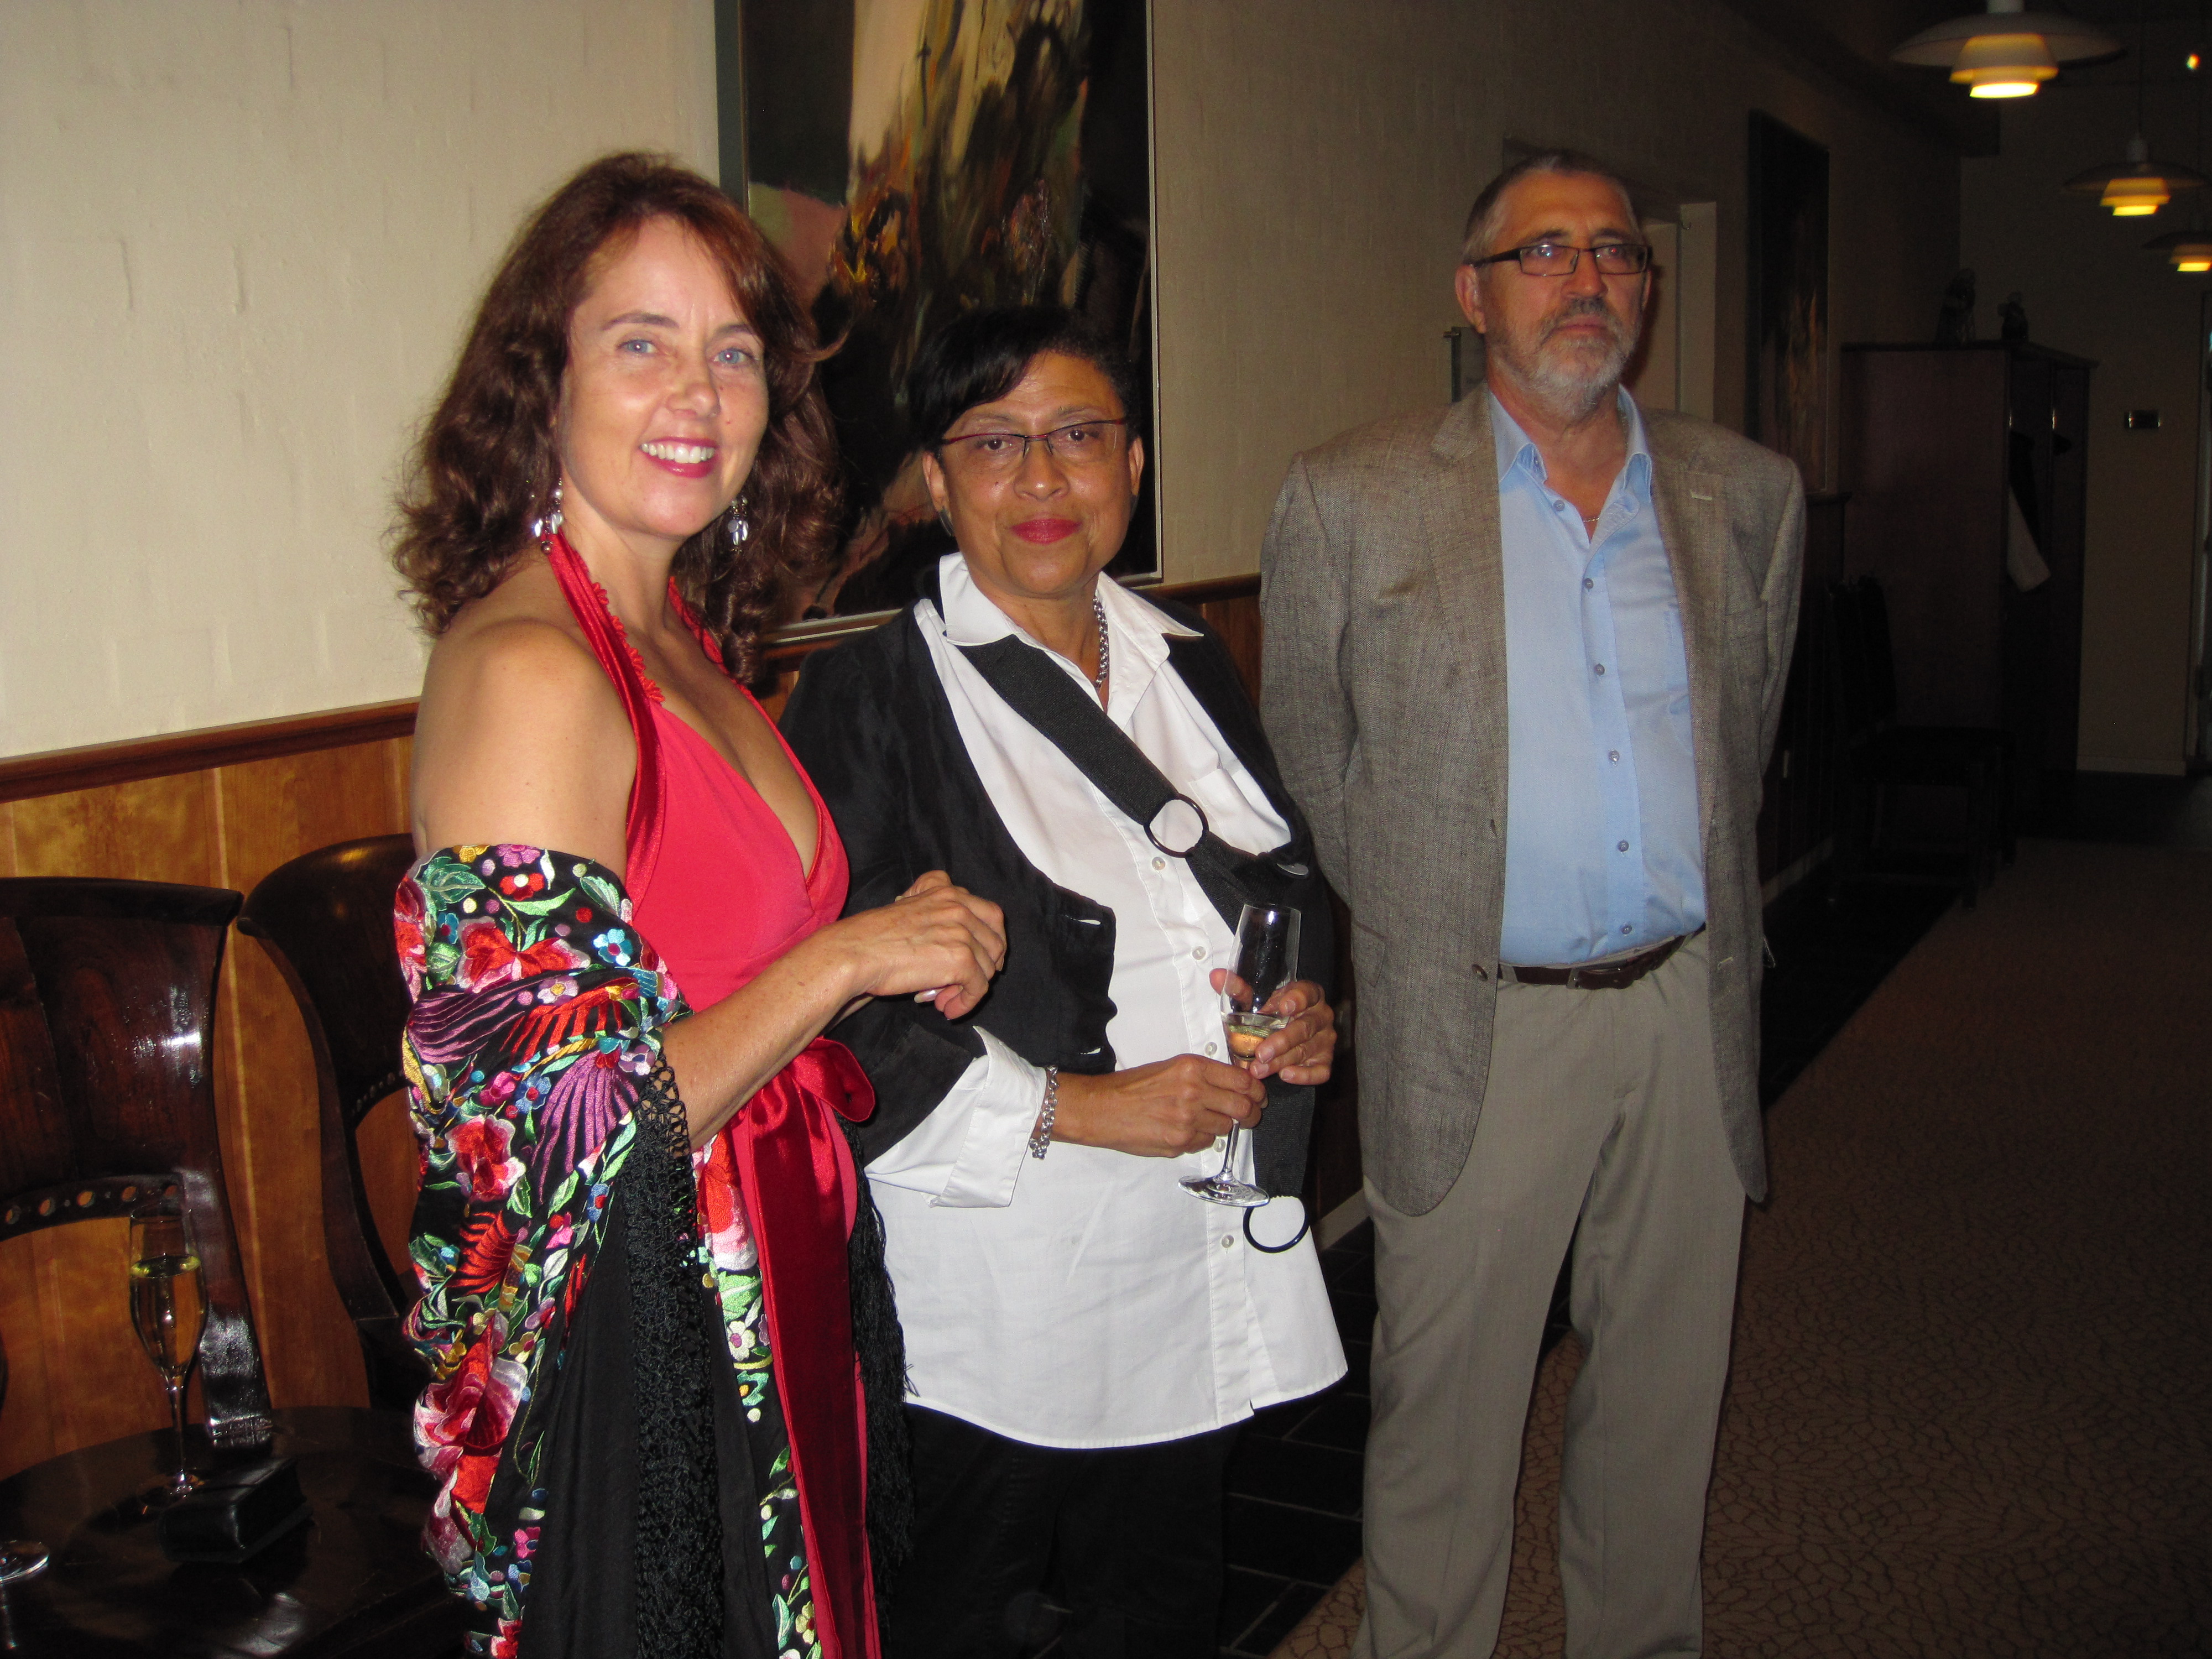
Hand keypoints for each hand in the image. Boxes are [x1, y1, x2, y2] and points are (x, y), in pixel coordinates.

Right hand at [830, 871, 1005, 1018]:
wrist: (856, 953)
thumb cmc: (872, 937)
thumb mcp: (908, 908)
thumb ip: (936, 917)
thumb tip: (953, 950)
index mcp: (946, 891)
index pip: (990, 913)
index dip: (990, 939)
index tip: (981, 956)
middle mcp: (958, 906)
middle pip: (996, 939)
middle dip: (986, 965)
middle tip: (966, 983)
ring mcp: (962, 932)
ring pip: (987, 967)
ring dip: (968, 988)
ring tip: (943, 999)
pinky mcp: (961, 959)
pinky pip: (978, 988)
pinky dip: (966, 1003)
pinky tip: (947, 1009)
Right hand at [1053, 1055, 1265, 1157]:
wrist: (1102, 1108)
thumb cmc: (1132, 1087)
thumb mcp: (1171, 1067)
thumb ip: (1203, 1075)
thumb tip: (1234, 1086)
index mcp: (1192, 1068)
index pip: (1243, 1081)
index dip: (1257, 1091)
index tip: (1259, 1096)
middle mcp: (1193, 1092)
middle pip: (1243, 1107)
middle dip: (1252, 1114)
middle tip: (1250, 1115)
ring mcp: (1187, 1120)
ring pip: (1225, 1127)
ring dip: (1222, 1126)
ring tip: (1204, 1121)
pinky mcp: (1179, 1142)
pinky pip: (1205, 1143)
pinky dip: (1201, 1139)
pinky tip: (1185, 1130)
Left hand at [1211, 973, 1335, 1084]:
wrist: (1283, 1029)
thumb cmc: (1271, 1012)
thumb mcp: (1255, 999)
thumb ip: (1238, 989)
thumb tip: (1216, 976)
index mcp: (1309, 994)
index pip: (1308, 992)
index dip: (1298, 999)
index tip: (1284, 1007)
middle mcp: (1321, 1015)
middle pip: (1305, 1028)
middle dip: (1281, 1042)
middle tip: (1260, 1053)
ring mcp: (1326, 1039)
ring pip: (1307, 1050)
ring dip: (1282, 1061)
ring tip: (1259, 1069)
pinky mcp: (1325, 1060)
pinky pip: (1321, 1071)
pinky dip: (1304, 1075)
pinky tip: (1285, 1075)